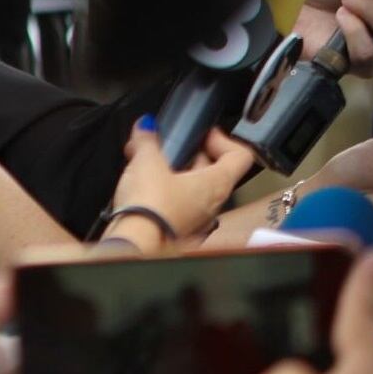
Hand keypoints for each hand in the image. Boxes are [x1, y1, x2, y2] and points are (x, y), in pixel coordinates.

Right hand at [107, 121, 253, 247]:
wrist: (132, 247)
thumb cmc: (150, 209)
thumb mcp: (146, 161)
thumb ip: (147, 140)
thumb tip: (146, 127)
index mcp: (217, 184)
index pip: (240, 156)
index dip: (224, 139)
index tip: (204, 133)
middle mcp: (212, 204)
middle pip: (213, 171)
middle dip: (191, 153)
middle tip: (170, 143)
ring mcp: (196, 220)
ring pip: (193, 189)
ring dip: (174, 172)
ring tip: (148, 161)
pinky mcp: (176, 231)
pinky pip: (176, 205)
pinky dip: (163, 190)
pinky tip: (140, 183)